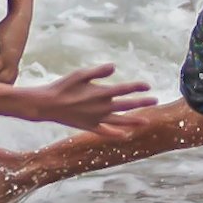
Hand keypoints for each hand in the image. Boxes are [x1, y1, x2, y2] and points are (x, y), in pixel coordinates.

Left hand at [0, 16, 29, 82]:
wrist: (21, 21)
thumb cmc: (4, 28)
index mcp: (4, 56)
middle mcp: (12, 62)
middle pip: (0, 80)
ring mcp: (16, 63)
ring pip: (8, 81)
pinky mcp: (18, 62)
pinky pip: (13, 77)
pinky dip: (6, 83)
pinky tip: (0, 86)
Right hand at [26, 62, 155, 132]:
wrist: (47, 104)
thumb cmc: (62, 86)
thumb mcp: (79, 74)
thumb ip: (98, 71)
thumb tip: (114, 66)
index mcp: (100, 92)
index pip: (124, 89)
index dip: (137, 86)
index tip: (148, 85)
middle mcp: (101, 107)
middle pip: (127, 105)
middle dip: (142, 102)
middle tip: (155, 100)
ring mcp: (96, 119)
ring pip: (120, 121)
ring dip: (134, 121)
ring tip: (147, 122)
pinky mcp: (89, 126)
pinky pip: (106, 132)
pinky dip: (116, 134)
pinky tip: (125, 135)